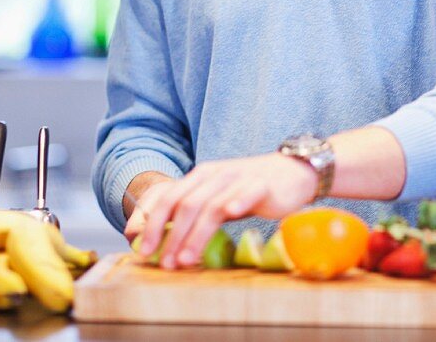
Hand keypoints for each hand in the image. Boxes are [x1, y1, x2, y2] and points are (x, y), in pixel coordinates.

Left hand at [130, 153, 317, 268]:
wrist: (292, 172)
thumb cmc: (250, 190)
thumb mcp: (217, 197)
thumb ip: (193, 211)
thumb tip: (161, 239)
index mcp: (200, 176)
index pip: (168, 198)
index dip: (152, 224)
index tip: (143, 251)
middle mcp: (216, 174)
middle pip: (186, 205)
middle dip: (171, 236)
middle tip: (165, 263)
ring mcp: (239, 178)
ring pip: (212, 205)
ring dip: (196, 234)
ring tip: (187, 259)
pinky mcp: (262, 185)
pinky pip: (247, 192)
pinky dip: (237, 201)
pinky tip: (232, 213)